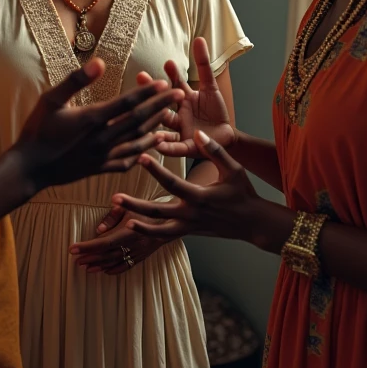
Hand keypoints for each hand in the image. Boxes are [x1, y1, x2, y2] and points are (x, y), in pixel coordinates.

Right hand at [14, 59, 184, 190]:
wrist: (29, 168)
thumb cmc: (37, 130)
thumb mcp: (51, 99)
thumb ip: (76, 80)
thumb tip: (100, 61)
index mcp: (92, 119)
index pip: (128, 103)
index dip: (148, 92)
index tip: (165, 82)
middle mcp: (102, 138)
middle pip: (139, 120)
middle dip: (161, 106)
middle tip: (181, 94)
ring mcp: (103, 156)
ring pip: (138, 141)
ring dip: (157, 127)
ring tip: (172, 117)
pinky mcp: (100, 168)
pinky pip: (128, 161)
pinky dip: (142, 152)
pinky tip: (151, 145)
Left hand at [69, 205, 171, 273]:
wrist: (171, 220)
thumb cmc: (148, 210)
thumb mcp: (130, 207)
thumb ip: (113, 216)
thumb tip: (98, 229)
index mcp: (128, 232)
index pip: (102, 242)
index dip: (86, 246)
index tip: (72, 249)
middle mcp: (132, 245)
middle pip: (106, 255)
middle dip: (90, 257)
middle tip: (75, 260)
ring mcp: (138, 253)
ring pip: (115, 262)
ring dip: (99, 265)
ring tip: (85, 267)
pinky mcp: (142, 256)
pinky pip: (126, 266)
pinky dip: (114, 270)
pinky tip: (104, 271)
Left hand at [111, 130, 260, 242]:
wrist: (253, 223)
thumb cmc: (243, 192)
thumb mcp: (234, 169)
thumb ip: (215, 150)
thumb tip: (198, 132)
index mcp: (200, 197)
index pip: (172, 183)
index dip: (155, 171)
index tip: (141, 157)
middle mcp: (191, 214)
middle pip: (157, 212)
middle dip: (135, 205)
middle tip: (114, 197)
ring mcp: (188, 226)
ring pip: (157, 228)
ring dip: (137, 222)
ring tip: (118, 212)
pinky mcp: (188, 232)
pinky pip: (164, 235)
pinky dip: (147, 232)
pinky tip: (131, 226)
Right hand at [137, 38, 236, 159]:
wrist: (225, 137)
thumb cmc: (215, 111)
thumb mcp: (210, 87)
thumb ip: (203, 65)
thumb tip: (199, 39)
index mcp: (182, 99)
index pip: (173, 85)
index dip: (172, 75)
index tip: (169, 63)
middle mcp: (176, 114)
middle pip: (161, 103)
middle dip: (152, 93)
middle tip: (142, 76)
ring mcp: (179, 130)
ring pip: (162, 126)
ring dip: (152, 119)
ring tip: (140, 109)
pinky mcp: (186, 147)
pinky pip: (174, 149)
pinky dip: (165, 147)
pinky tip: (156, 143)